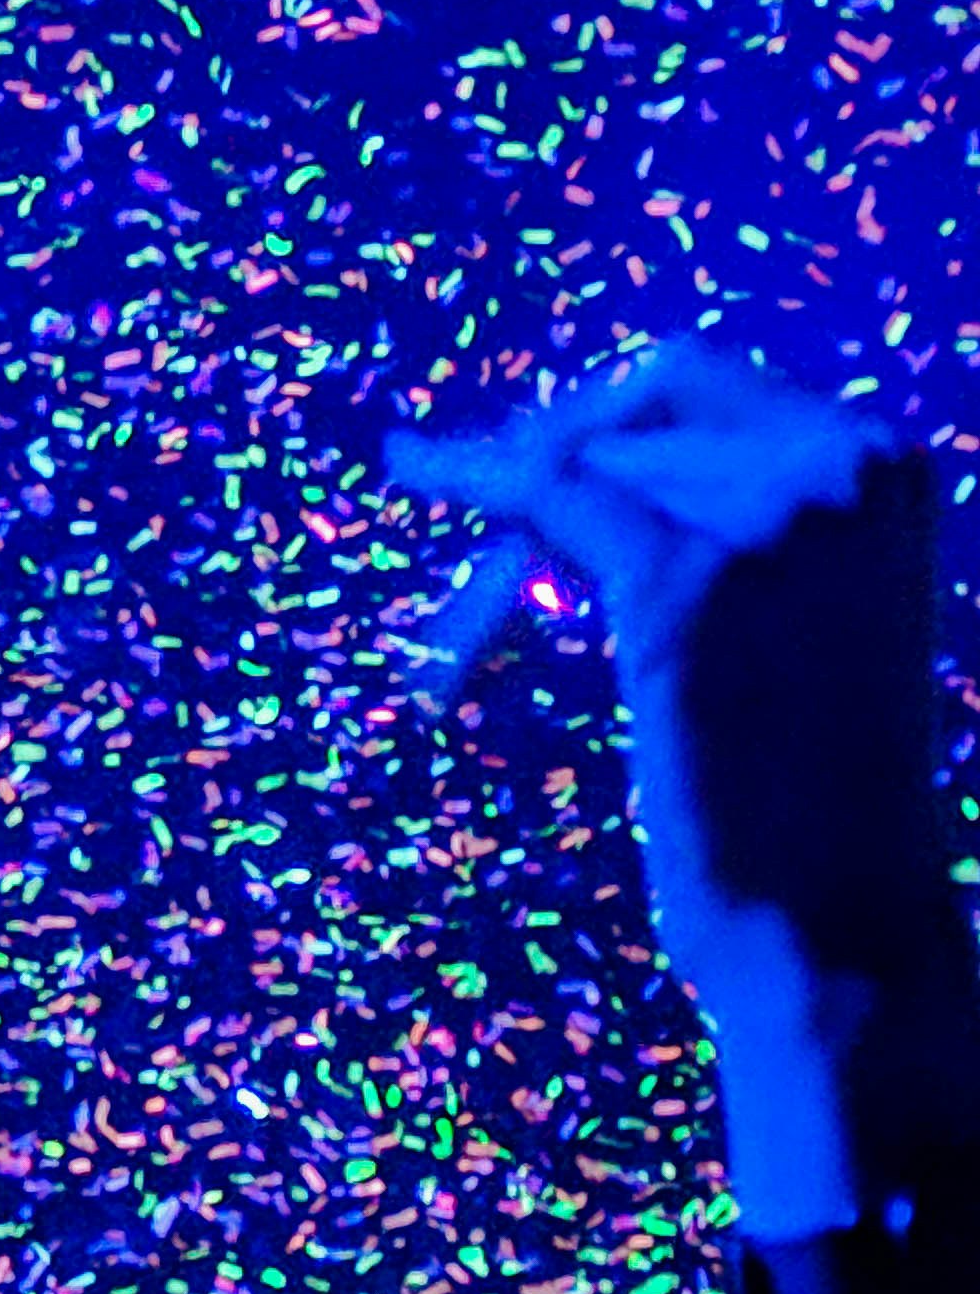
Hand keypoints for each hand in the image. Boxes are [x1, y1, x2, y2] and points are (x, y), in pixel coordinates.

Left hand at [387, 347, 953, 1033]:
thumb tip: (567, 452)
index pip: (690, 378)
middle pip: (620, 419)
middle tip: (484, 575)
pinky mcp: (686, 584)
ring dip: (503, 557)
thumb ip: (726, 515)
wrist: (830, 915)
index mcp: (882, 460)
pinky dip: (468, 476)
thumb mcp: (790, 609)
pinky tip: (411, 465)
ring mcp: (773, 516)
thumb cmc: (796, 784)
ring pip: (573, 468)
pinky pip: (546, 492)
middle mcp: (843, 464)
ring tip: (459, 662)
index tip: (512, 468)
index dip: (586, 419)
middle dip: (540, 480)